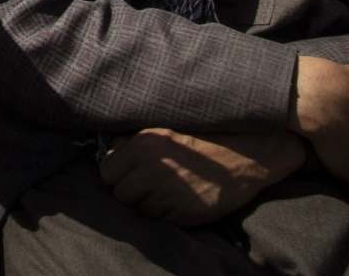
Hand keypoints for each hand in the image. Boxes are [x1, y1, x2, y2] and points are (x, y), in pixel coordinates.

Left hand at [99, 128, 306, 226]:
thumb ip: (133, 140)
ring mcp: (167, 194)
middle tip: (146, 184)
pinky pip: (159, 220)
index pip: (106, 171)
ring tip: (165, 191)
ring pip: (138, 210)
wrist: (243, 157)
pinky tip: (178, 199)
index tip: (126, 173)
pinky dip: (164, 214)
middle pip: (120, 194)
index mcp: (142, 146)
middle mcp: (151, 170)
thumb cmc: (202, 138)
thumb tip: (110, 150)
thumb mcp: (163, 128)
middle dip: (129, 191)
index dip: (115, 174)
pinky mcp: (182, 214)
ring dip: (146, 204)